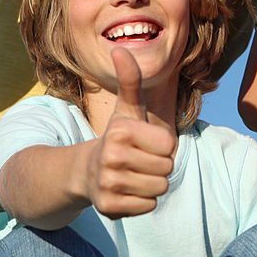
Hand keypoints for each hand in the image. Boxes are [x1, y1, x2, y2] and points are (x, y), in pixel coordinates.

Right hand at [85, 48, 175, 218]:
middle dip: (158, 165)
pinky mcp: (109, 208)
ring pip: (160, 188)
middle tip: (138, 160)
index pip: (170, 145)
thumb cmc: (118, 137)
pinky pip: (149, 206)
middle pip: (167, 168)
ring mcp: (108, 184)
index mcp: (121, 132)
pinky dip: (142, 200)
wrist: (86, 172)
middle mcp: (111, 157)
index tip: (143, 142)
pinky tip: (127, 190)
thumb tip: (120, 48)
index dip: (161, 144)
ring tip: (133, 174)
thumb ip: (130, 81)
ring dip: (152, 183)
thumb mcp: (127, 108)